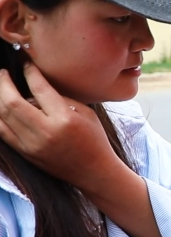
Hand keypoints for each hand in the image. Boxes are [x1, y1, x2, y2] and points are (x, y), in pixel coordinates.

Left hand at [0, 64, 123, 192]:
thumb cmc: (94, 139)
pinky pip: (2, 131)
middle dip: (3, 83)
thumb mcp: (86, 113)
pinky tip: (0, 107)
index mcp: (65, 119)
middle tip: (3, 73)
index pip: (39, 89)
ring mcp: (32, 145)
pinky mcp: (26, 153)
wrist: (94, 172)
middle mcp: (46, 132)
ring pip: (2, 115)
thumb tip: (35, 87)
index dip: (29, 73)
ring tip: (0, 87)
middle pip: (12, 102)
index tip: (26, 64)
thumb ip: (61, 99)